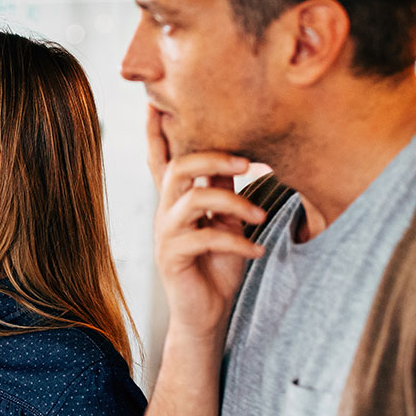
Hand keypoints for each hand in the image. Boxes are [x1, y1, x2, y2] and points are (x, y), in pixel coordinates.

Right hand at [149, 110, 266, 337]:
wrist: (207, 314)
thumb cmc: (217, 266)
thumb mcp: (226, 221)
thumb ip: (223, 190)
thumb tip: (236, 155)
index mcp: (176, 200)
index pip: (161, 158)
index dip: (157, 131)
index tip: (155, 101)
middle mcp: (165, 213)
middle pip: (177, 168)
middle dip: (213, 158)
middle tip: (248, 163)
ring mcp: (166, 235)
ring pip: (192, 199)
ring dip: (233, 203)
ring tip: (260, 217)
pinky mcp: (172, 258)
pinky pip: (204, 238)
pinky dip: (237, 242)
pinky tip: (257, 252)